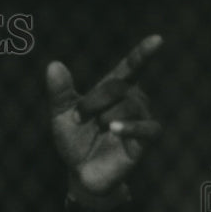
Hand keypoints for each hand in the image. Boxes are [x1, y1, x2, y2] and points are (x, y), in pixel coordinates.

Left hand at [46, 35, 162, 203]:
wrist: (79, 172)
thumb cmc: (74, 140)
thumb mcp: (61, 115)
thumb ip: (59, 92)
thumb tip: (54, 64)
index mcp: (113, 92)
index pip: (131, 67)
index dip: (143, 54)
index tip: (157, 39)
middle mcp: (131, 101)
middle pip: (120, 86)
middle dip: (95, 99)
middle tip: (79, 116)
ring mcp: (140, 120)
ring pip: (133, 104)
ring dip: (107, 114)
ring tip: (96, 127)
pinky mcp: (144, 141)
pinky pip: (148, 128)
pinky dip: (132, 127)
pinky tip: (114, 129)